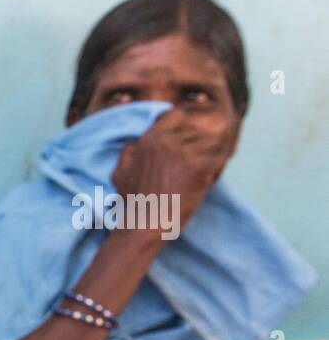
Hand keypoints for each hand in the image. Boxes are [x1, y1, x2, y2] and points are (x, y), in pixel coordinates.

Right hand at [111, 105, 235, 237]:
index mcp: (150, 139)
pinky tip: (206, 181)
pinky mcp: (200, 167)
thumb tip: (134, 143)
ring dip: (210, 156)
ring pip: (211, 142)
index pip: (176, 114)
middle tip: (194, 166)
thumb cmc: (133, 202)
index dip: (183, 125)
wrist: (145, 224)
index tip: (186, 139)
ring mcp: (185, 153)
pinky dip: (216, 169)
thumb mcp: (120, 173)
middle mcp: (168, 141)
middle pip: (197, 130)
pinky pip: (219, 159)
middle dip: (198, 147)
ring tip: (201, 174)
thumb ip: (128, 153)